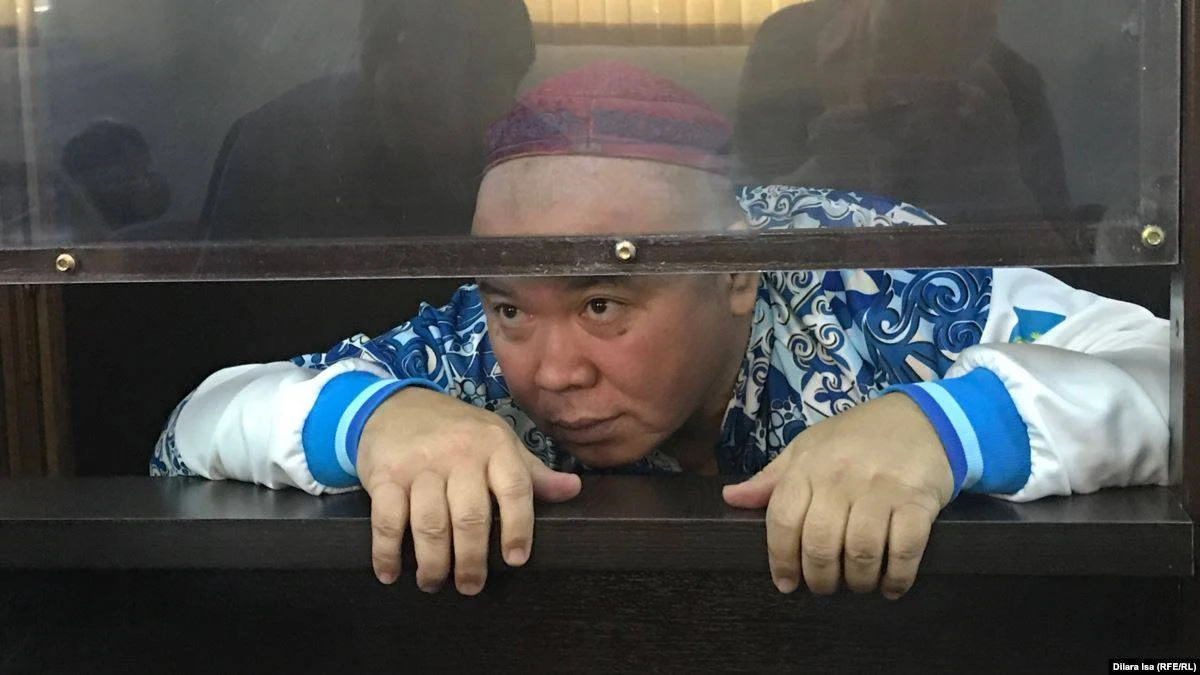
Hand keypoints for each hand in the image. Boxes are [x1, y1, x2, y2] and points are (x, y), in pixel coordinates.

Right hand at [357, 387, 581, 594]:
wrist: (395, 405)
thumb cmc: (457, 431)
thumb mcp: (499, 441)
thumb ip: (532, 472)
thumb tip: (573, 490)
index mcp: (495, 445)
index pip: (515, 489)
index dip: (519, 528)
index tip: (515, 560)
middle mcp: (459, 453)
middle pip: (471, 517)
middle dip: (471, 560)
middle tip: (470, 586)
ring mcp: (420, 464)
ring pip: (431, 524)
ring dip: (433, 564)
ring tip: (434, 583)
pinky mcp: (385, 475)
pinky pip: (388, 521)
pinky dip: (387, 553)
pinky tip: (390, 573)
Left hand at [723, 394, 953, 599]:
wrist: (921, 418)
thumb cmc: (856, 437)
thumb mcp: (807, 448)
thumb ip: (771, 479)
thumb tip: (731, 498)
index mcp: (807, 466)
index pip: (782, 520)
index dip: (781, 559)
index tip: (786, 583)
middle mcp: (840, 477)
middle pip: (820, 544)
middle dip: (820, 578)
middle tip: (825, 586)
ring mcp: (880, 489)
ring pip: (861, 553)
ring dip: (858, 581)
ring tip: (858, 584)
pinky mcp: (917, 500)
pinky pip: (904, 550)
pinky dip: (896, 577)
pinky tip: (890, 586)